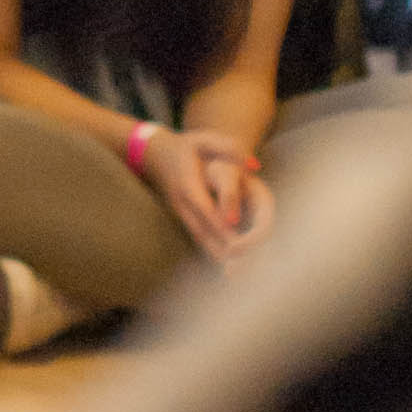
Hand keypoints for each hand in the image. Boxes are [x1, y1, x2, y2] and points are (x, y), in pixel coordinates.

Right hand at [139, 125, 270, 263]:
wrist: (156, 155)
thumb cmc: (187, 146)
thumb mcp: (205, 139)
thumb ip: (230, 148)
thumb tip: (254, 166)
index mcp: (187, 182)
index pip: (204, 206)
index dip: (221, 222)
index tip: (239, 239)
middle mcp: (181, 202)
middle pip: (203, 229)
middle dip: (225, 247)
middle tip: (249, 263)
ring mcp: (180, 213)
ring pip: (200, 238)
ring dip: (220, 255)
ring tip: (244, 271)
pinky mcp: (183, 219)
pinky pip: (199, 239)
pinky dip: (214, 253)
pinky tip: (231, 267)